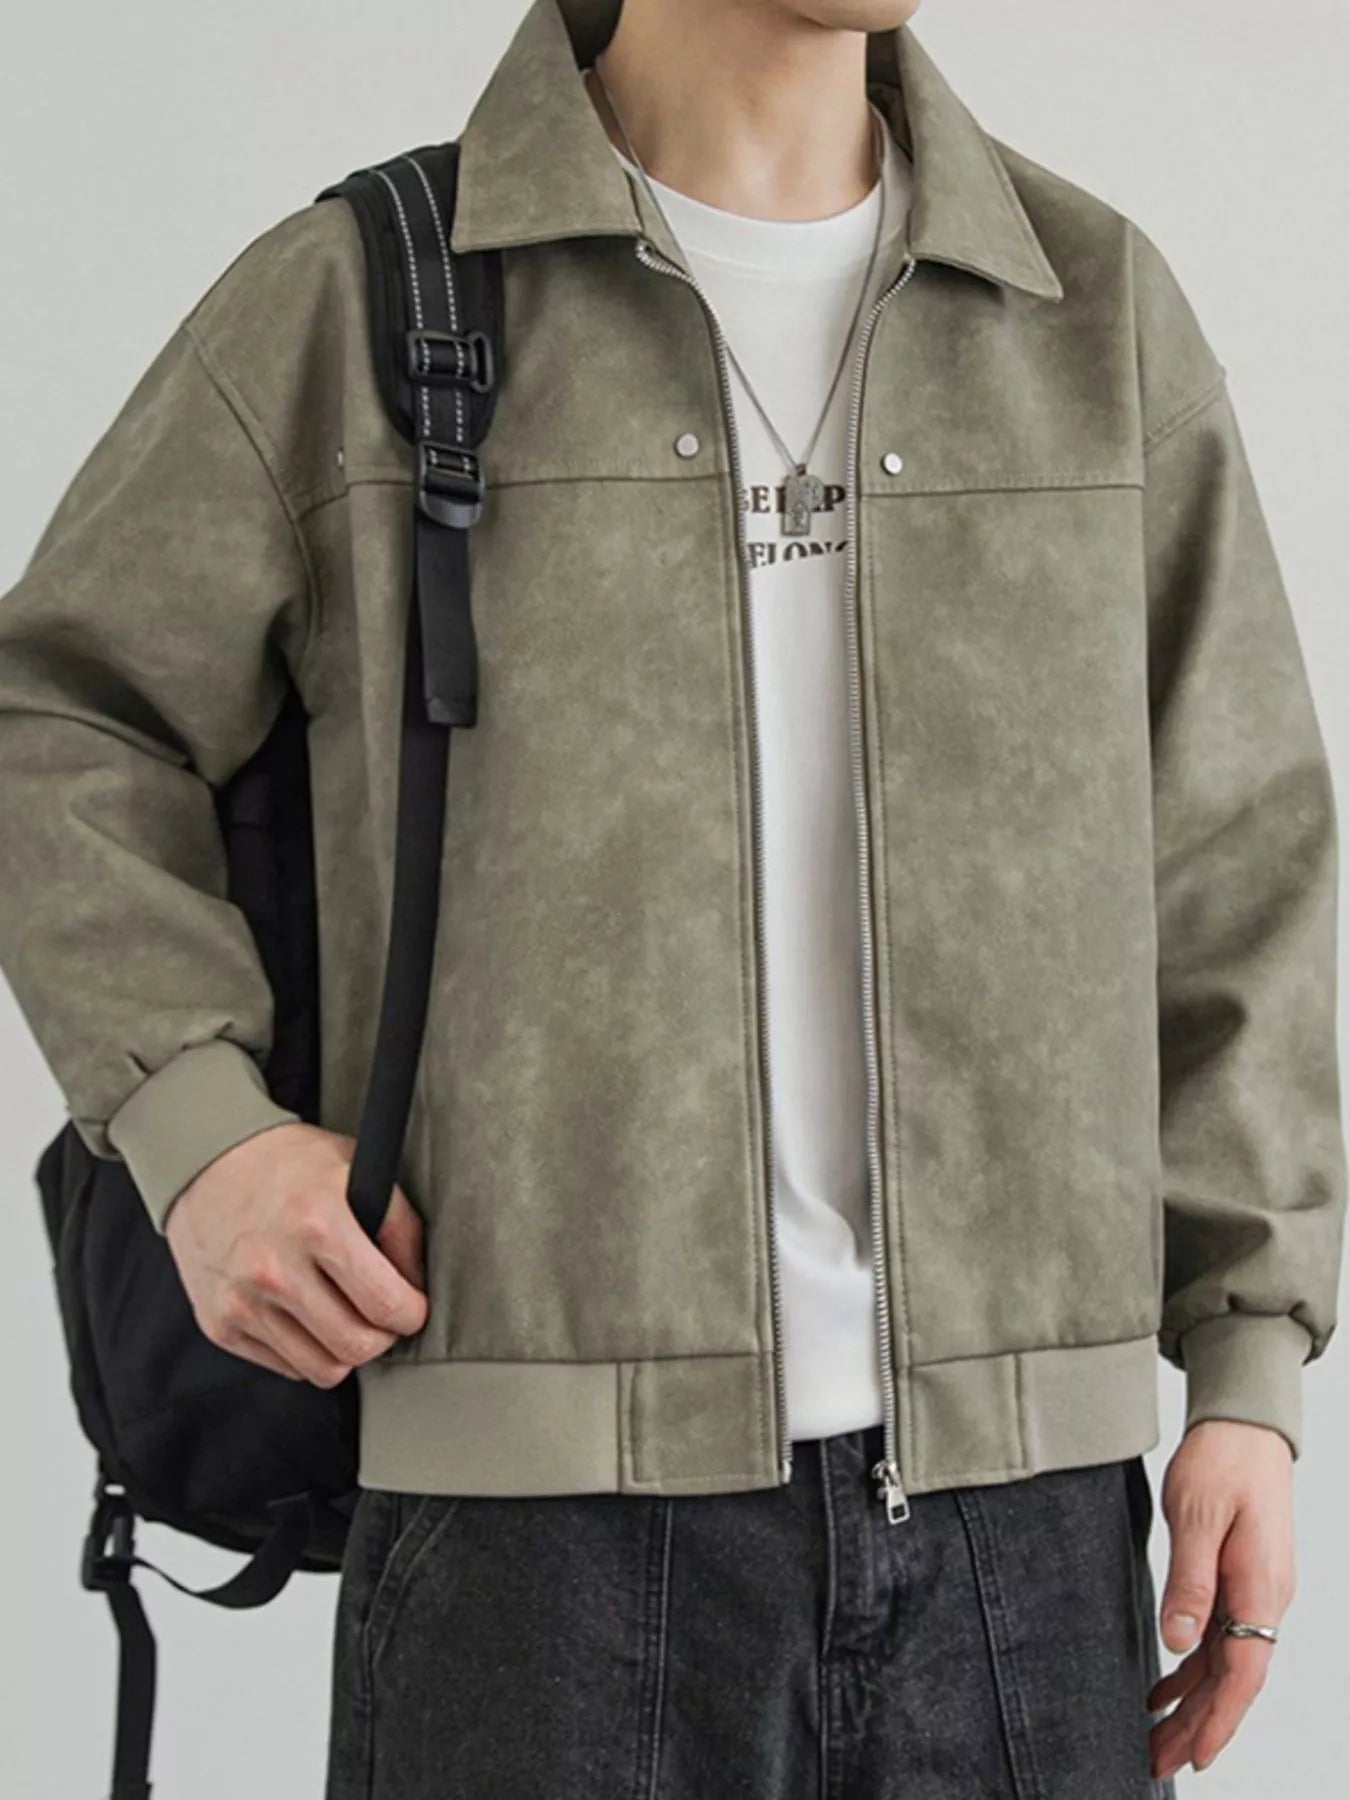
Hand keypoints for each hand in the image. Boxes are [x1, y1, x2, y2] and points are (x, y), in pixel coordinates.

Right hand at [164, 1120, 428, 1386]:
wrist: (207, 1160)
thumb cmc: (290, 1164)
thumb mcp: (355, 1170)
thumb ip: (397, 1225)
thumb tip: (417, 1286)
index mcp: (319, 1225)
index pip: (386, 1305)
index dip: (412, 1313)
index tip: (412, 1306)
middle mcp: (276, 1269)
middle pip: (356, 1347)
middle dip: (383, 1337)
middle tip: (383, 1315)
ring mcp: (242, 1301)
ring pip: (323, 1370)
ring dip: (345, 1349)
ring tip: (347, 1316)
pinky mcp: (220, 1324)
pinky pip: (287, 1366)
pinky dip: (307, 1350)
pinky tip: (307, 1314)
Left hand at [1148, 1418, 1294, 1780]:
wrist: (1244, 1424)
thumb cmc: (1222, 1460)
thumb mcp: (1196, 1515)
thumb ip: (1189, 1581)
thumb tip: (1178, 1643)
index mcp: (1261, 1588)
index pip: (1243, 1673)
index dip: (1219, 1720)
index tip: (1197, 1758)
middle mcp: (1265, 1598)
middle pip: (1234, 1679)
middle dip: (1199, 1726)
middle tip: (1159, 1762)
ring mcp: (1255, 1591)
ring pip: (1224, 1663)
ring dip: (1193, 1702)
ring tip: (1156, 1739)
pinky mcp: (1239, 1579)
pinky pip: (1219, 1637)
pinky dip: (1192, 1667)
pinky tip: (1165, 1687)